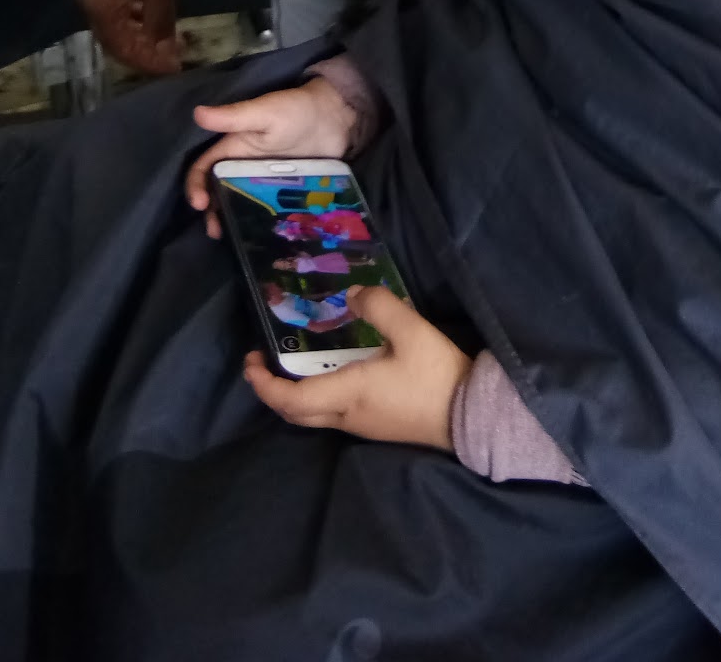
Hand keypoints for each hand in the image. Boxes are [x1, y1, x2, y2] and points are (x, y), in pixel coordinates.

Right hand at [76, 0, 180, 75]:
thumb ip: (160, 18)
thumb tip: (162, 47)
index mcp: (99, 7)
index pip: (122, 50)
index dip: (149, 63)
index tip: (176, 71)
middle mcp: (89, 0)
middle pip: (116, 38)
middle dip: (145, 50)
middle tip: (176, 57)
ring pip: (117, 20)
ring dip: (142, 32)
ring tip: (173, 39)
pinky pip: (118, 3)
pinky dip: (138, 12)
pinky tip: (158, 12)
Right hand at [186, 77, 357, 237]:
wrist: (336, 118)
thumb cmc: (297, 110)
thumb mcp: (265, 113)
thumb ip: (233, 117)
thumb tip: (197, 113)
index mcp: (233, 148)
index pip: (204, 169)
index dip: (196, 185)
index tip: (200, 205)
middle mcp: (242, 167)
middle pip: (218, 192)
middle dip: (211, 212)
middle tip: (214, 231)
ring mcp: (263, 182)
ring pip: (239, 204)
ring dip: (230, 220)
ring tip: (232, 238)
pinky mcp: (282, 191)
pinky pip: (265, 209)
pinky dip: (256, 222)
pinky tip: (259, 236)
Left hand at [244, 286, 472, 451]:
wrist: (469, 416)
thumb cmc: (435, 375)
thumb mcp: (412, 330)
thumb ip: (379, 307)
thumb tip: (350, 294)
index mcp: (348, 393)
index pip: (290, 399)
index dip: (263, 384)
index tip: (251, 361)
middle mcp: (347, 415)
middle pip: (295, 413)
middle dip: (272, 390)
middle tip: (262, 363)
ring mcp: (362, 424)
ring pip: (313, 416)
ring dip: (294, 394)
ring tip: (293, 363)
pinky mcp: (377, 425)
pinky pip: (332, 414)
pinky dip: (316, 396)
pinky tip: (331, 373)